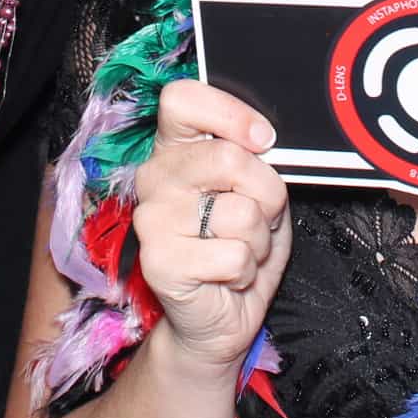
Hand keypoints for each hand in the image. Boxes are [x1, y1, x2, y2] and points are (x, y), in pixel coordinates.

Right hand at [131, 79, 292, 376]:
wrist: (218, 317)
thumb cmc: (238, 247)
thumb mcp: (257, 193)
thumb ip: (254, 160)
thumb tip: (264, 140)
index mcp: (174, 150)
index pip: (182, 99)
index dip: (229, 113)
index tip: (262, 139)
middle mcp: (154, 178)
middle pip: (226, 156)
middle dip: (265, 193)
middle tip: (258, 218)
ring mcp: (152, 219)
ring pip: (241, 213)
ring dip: (258, 239)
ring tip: (241, 251)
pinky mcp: (159, 261)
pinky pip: (234, 255)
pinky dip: (247, 270)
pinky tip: (229, 276)